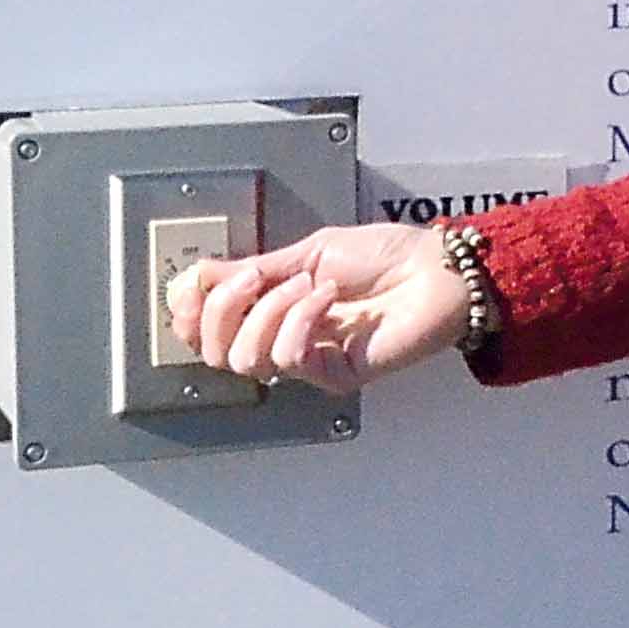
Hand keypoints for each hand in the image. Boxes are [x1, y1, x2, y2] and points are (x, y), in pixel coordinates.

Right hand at [167, 223, 465, 394]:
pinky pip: (288, 359)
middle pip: (214, 351)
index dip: (188, 311)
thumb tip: (199, 275)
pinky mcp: (334, 376)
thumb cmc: (389, 257)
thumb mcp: (309, 252)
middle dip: (223, 308)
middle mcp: (285, 340)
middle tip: (258, 277)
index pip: (206, 331)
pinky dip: (301, 319)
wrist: (440, 270)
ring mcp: (309, 361)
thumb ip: (255, 269)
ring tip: (309, 284)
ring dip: (269, 310)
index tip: (194, 282)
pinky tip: (329, 299)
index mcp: (274, 310)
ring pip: (245, 358)